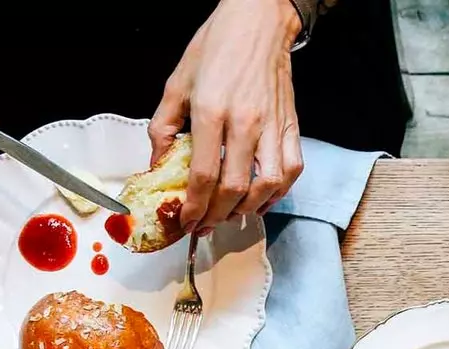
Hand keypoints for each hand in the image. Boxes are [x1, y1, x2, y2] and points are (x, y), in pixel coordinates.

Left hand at [150, 0, 304, 231]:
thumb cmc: (217, 47)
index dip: (193, 206)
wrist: (258, 23)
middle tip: (205, 225)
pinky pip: (290, 170)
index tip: (186, 221)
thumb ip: (163, 127)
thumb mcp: (177, 83)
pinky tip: (261, 199)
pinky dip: (277, 193)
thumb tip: (158, 164)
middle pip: (234, 187)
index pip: (202, 173)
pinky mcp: (290, 126)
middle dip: (216, 215)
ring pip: (266, 185)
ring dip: (248, 209)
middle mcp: (245, 122)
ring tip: (231, 214)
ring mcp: (272, 126)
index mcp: (212, 110)